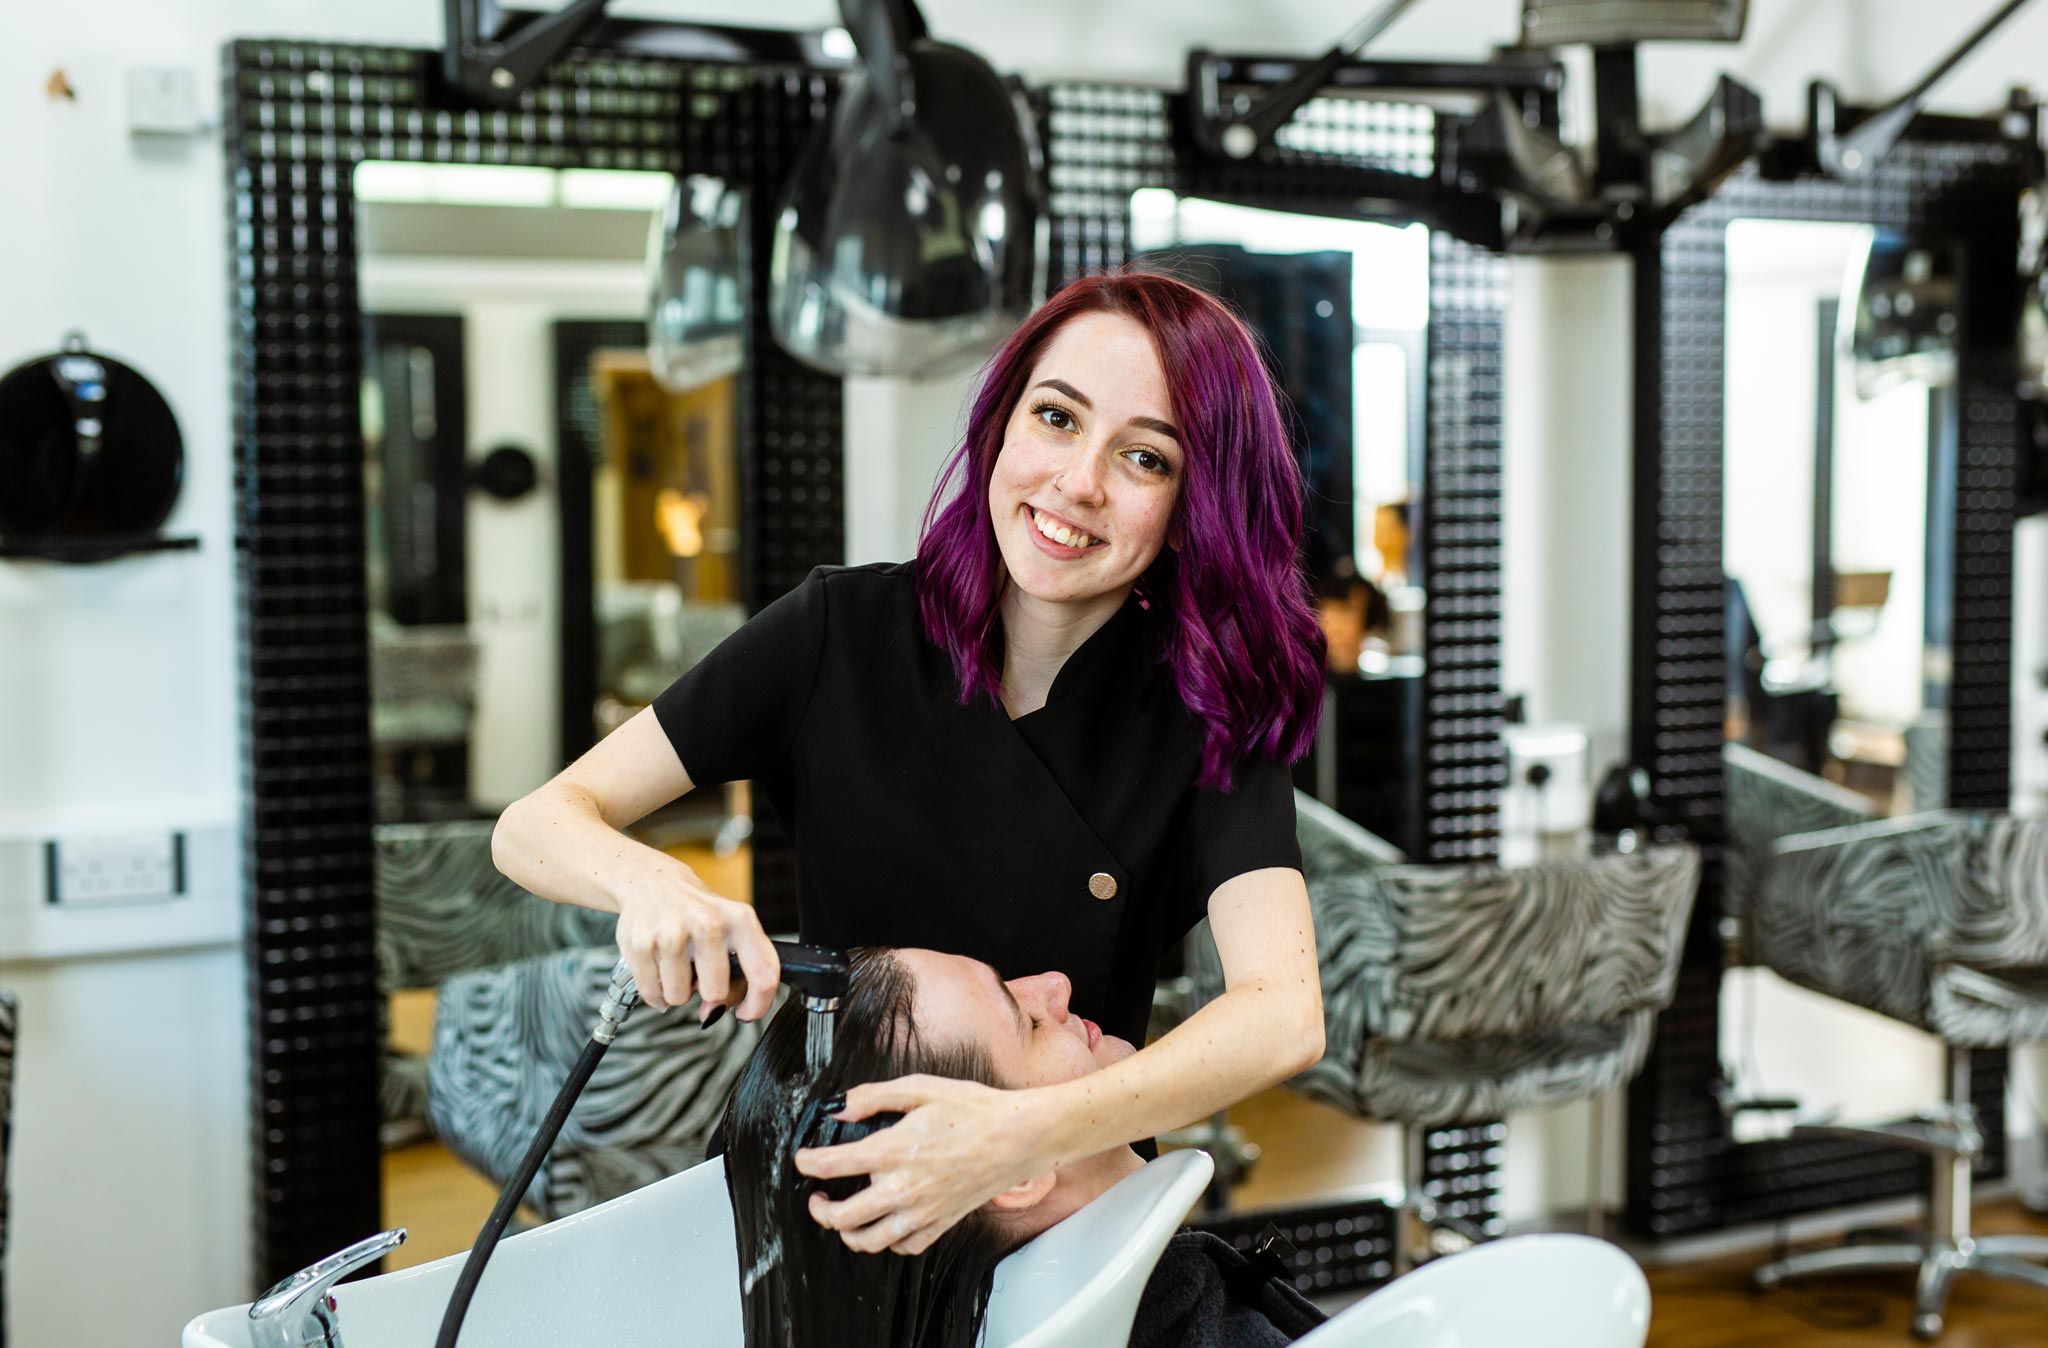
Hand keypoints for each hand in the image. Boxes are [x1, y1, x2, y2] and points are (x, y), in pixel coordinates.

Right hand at [610, 854, 777, 1020]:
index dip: (757, 1004)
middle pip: (716, 992)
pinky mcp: (640, 943)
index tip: (746, 1012)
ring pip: (679, 997)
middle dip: (707, 991)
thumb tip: (713, 1012)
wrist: (652, 882)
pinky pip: (652, 993)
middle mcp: (706, 922)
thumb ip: (736, 972)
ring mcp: (671, 933)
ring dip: (678, 989)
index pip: (762, 975)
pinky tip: (659, 967)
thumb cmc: (698, 910)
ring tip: (678, 963)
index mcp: (739, 920)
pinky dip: (655, 990)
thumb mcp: (730, 927)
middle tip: (700, 972)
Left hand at [793, 1075, 1052, 1254]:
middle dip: (819, 1209)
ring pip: (868, 1241)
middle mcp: (903, 1188)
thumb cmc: (973, 1109)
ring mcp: (922, 1211)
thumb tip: (839, 1106)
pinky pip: (903, 1247)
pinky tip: (885, 1223)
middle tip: (817, 1198)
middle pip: (842, 1217)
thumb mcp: (920, 1087)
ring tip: (843, 1218)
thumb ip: (873, 1096)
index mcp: (893, 1150)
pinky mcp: (941, 1224)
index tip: (802, 1158)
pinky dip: (887, 1241)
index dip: (808, 1162)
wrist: (1017, 1137)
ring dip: (847, 1233)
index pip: (832, 1165)